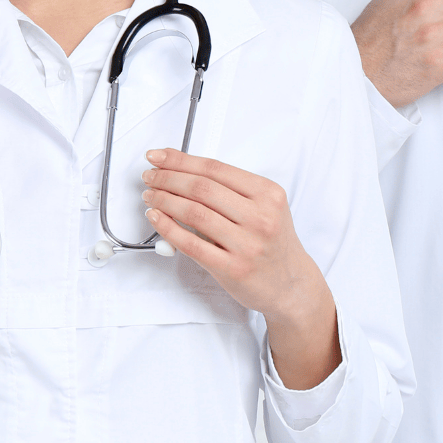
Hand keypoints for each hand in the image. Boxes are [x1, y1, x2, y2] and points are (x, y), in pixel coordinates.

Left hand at [140, 148, 341, 389]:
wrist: (292, 285)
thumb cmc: (273, 243)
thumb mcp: (266, 207)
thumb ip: (230, 190)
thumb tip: (181, 169)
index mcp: (268, 194)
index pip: (215, 169)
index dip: (180, 160)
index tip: (158, 157)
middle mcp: (260, 217)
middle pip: (202, 188)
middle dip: (168, 178)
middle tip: (150, 176)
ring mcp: (247, 244)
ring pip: (194, 213)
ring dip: (164, 200)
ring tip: (151, 196)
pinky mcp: (233, 269)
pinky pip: (191, 244)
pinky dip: (168, 228)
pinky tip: (157, 219)